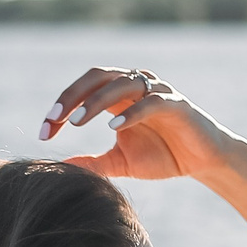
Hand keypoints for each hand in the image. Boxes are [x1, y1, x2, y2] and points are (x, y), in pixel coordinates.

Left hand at [39, 66, 243, 183]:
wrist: (203, 161)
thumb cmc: (163, 156)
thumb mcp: (120, 162)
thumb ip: (93, 162)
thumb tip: (60, 169)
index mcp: (119, 96)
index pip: (83, 90)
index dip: (61, 107)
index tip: (43, 132)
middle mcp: (136, 87)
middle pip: (98, 77)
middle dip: (72, 96)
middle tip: (53, 119)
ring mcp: (157, 92)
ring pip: (122, 84)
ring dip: (95, 101)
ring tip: (75, 121)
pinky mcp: (177, 105)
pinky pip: (151, 101)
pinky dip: (131, 112)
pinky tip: (113, 127)